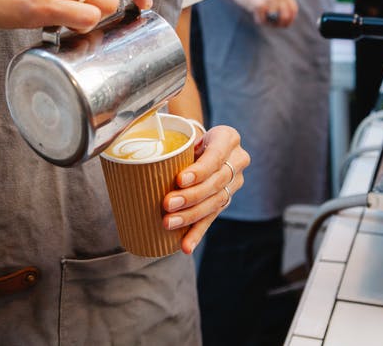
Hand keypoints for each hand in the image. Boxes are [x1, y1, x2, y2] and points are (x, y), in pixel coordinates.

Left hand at [162, 125, 249, 253]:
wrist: (206, 144)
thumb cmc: (192, 138)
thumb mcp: (189, 135)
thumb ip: (176, 147)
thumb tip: (144, 160)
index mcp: (229, 138)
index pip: (216, 156)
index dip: (199, 171)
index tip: (179, 180)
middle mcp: (238, 161)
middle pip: (215, 183)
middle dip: (190, 196)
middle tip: (167, 204)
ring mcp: (234, 183)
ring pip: (214, 203)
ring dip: (190, 216)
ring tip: (169, 223)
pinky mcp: (226, 200)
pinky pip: (212, 218)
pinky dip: (197, 233)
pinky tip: (186, 246)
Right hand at [228, 0, 297, 26]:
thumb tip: (284, 18)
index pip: (293, 9)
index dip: (290, 20)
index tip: (284, 24)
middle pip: (286, 16)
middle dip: (281, 24)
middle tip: (273, 25)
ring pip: (274, 20)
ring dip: (268, 22)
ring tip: (261, 17)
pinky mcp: (259, 5)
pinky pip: (262, 20)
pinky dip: (259, 20)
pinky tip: (254, 14)